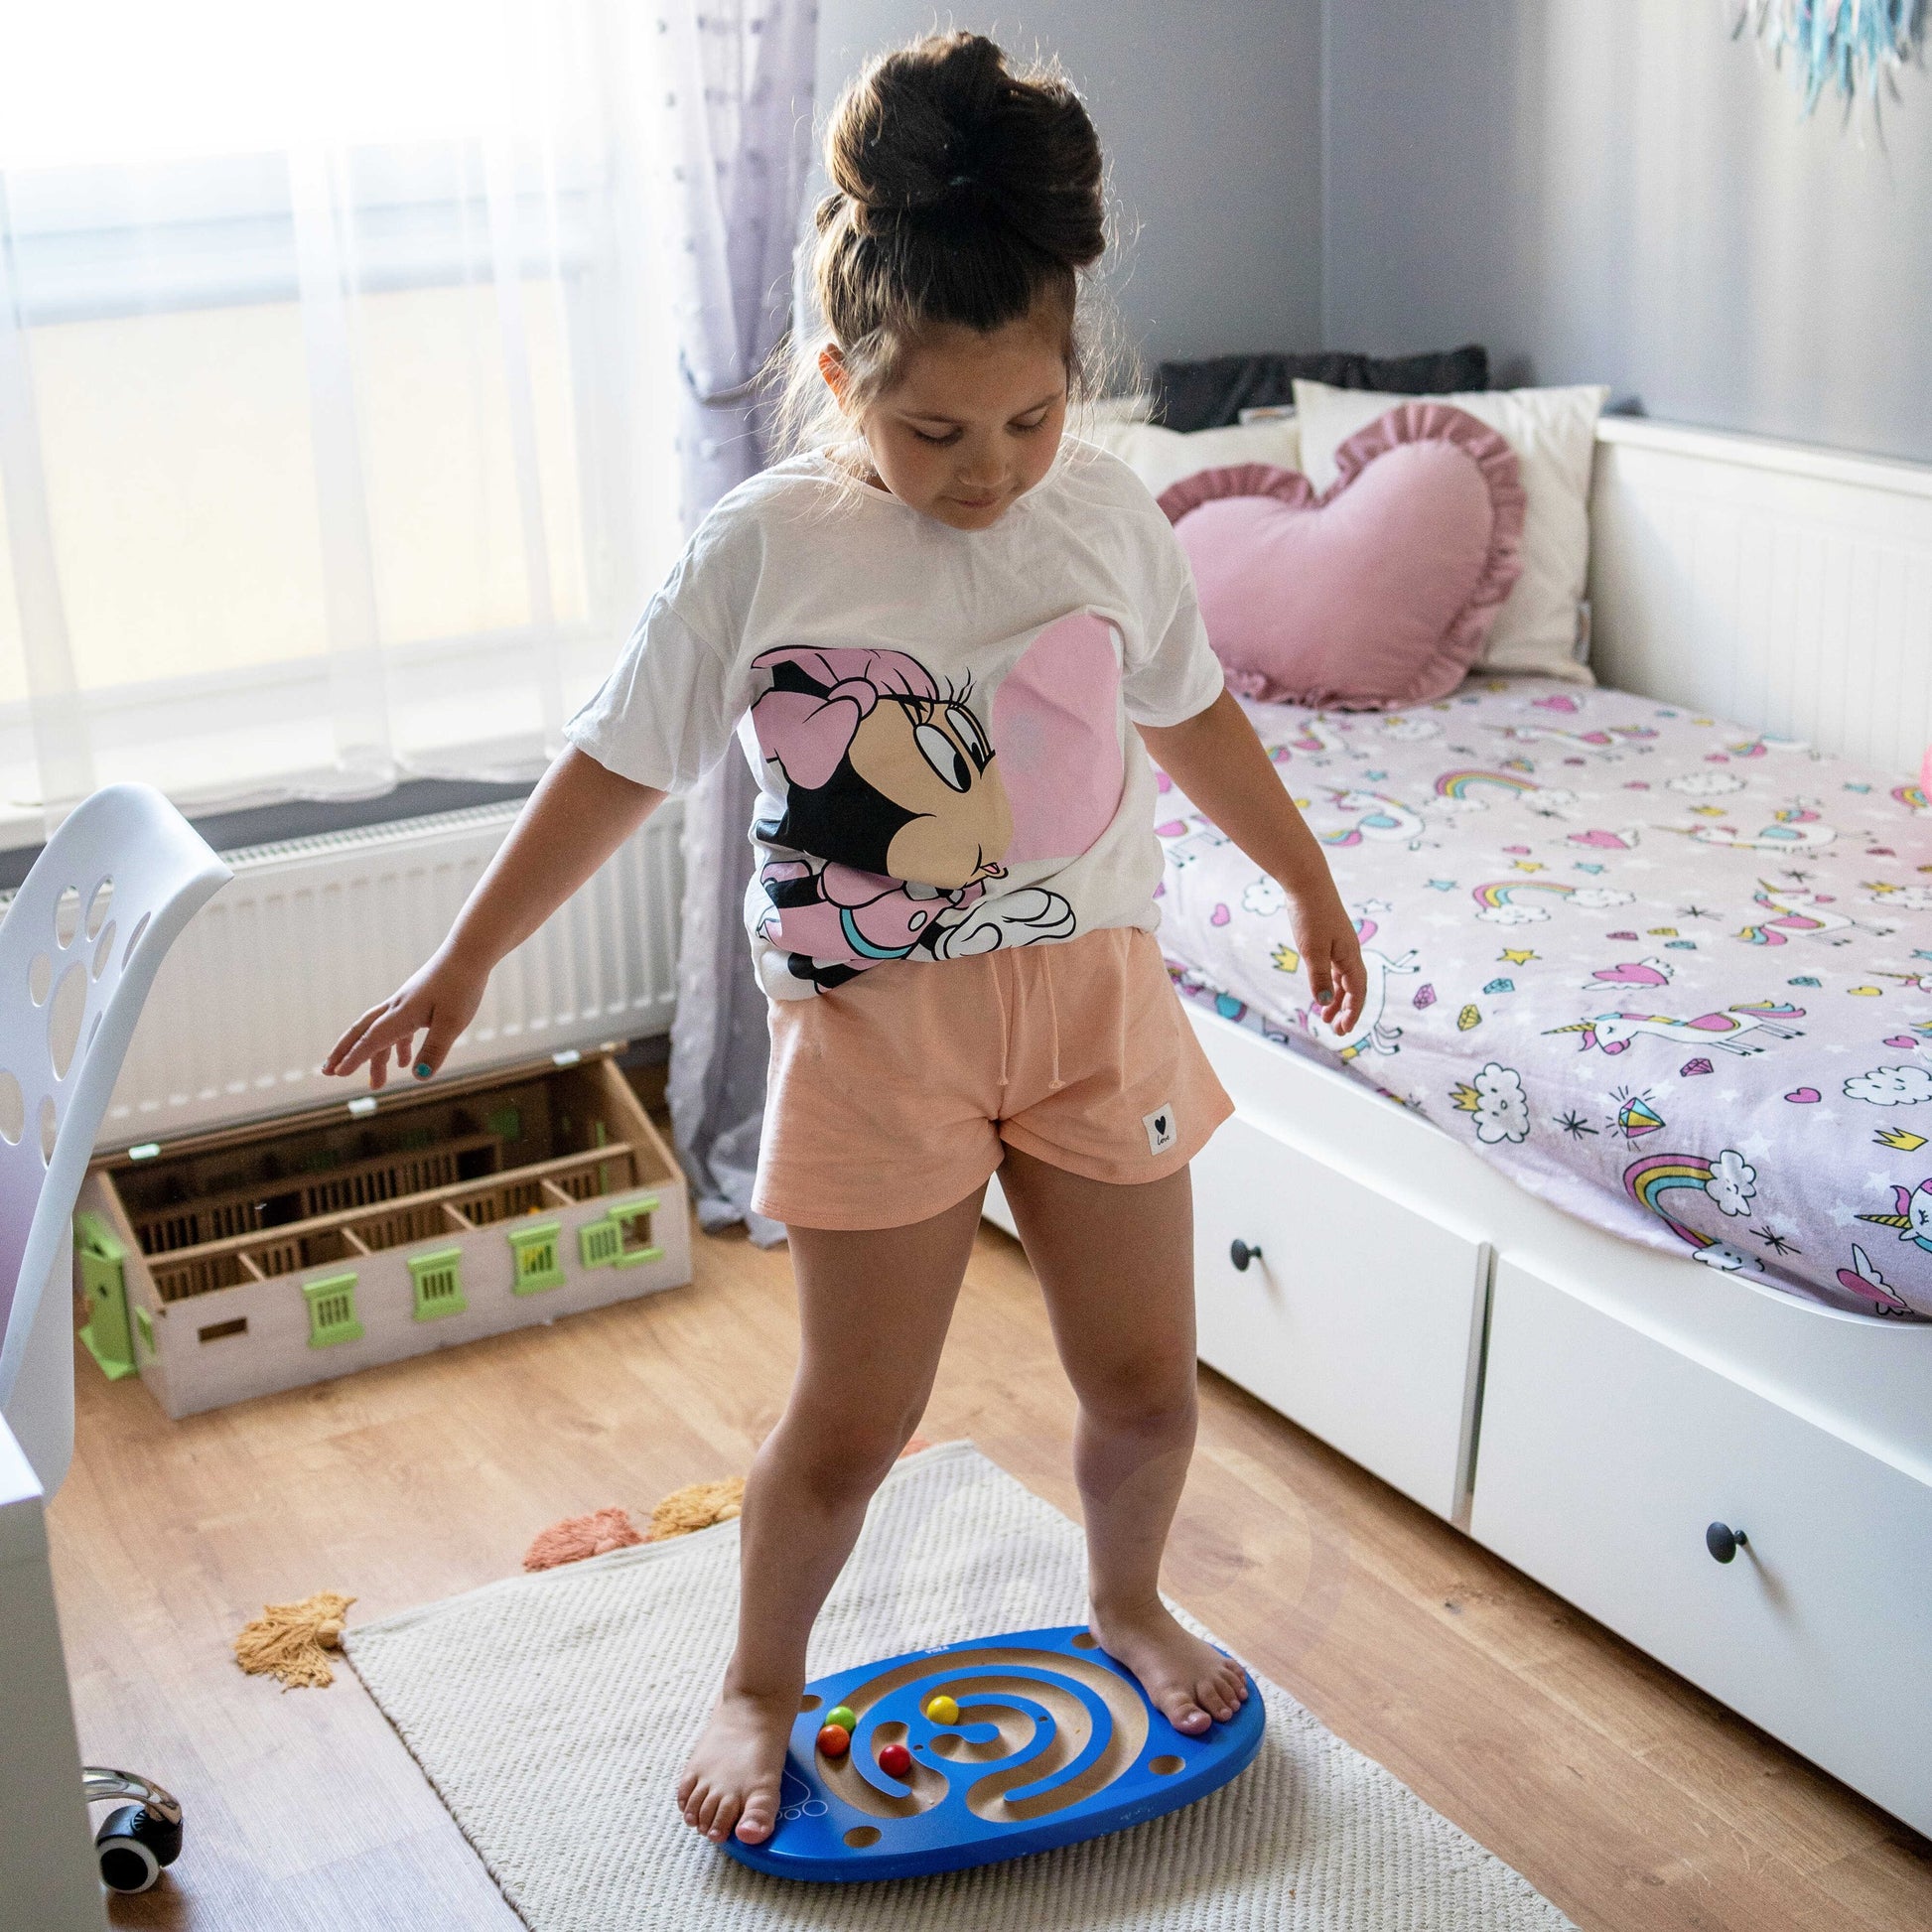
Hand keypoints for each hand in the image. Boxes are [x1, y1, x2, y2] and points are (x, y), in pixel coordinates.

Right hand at [322, 948, 487, 1089]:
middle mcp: (397, 1008)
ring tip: (376, 1084)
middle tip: (328, 1072)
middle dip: (344, 1052)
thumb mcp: (452, 1024)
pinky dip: (396, 1046)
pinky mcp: (417, 1001)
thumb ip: (434, 1051)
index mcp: (401, 1014)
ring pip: (381, 1032)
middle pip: (362, 1031)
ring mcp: (405, 1003)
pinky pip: (399, 1027)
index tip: (337, 1073)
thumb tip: (418, 1077)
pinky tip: (405, 1063)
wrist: (468, 954)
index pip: (371, 1039)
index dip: (354, 1057)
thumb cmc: (461, 987)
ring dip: (375, 1057)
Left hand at [1292, 889, 1366, 1037]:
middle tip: (1335, 1030)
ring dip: (1336, 998)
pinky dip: (1330, 982)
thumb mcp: (1312, 950)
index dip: (1352, 1012)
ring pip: (1343, 979)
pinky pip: (1334, 967)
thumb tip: (1326, 1001)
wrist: (1307, 883)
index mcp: (1350, 956)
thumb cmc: (1311, 915)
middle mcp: (1349, 952)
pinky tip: (1321, 990)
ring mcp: (1340, 945)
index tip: (1344, 1030)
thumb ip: (1319, 977)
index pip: (1357, 991)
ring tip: (1324, 1016)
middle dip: (1346, 1010)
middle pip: (1353, 988)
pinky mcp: (1329, 938)